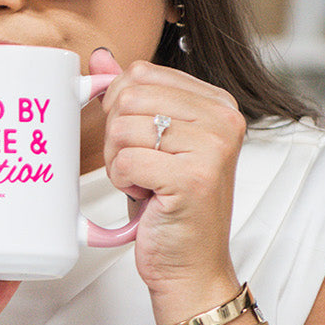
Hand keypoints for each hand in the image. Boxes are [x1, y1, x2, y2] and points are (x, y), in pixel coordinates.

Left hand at [92, 48, 246, 317]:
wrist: (189, 266)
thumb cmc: (168, 205)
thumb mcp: (150, 143)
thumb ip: (130, 96)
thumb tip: (101, 58)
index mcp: (216, 102)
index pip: (141, 72)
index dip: (120, 106)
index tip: (138, 138)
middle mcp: (223, 118)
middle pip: (128, 96)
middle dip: (116, 136)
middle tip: (138, 166)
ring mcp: (213, 147)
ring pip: (123, 128)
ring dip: (118, 162)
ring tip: (144, 182)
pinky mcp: (194, 177)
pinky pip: (125, 161)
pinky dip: (122, 182)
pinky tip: (147, 196)